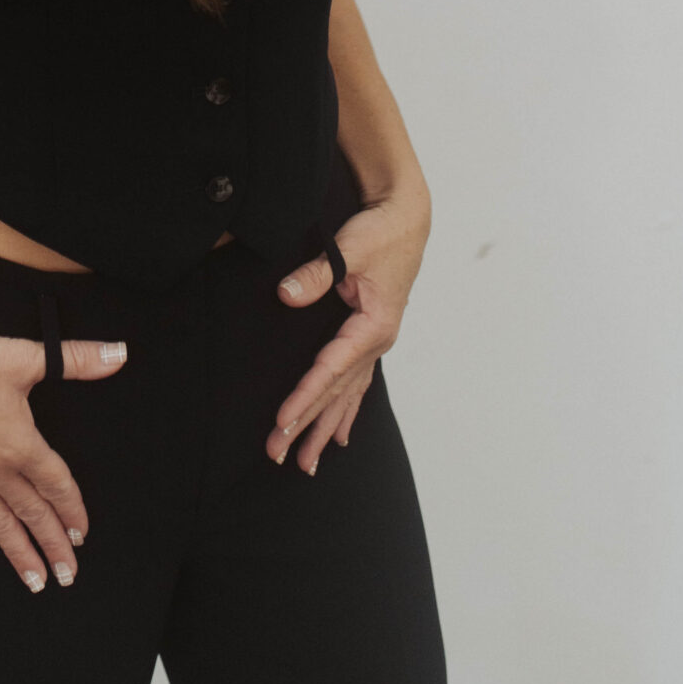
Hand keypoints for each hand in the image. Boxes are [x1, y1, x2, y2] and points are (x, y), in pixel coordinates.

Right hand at [0, 328, 127, 590]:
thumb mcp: (27, 358)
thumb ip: (78, 359)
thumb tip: (119, 354)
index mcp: (21, 446)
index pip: (57, 485)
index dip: (73, 510)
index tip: (83, 534)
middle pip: (33, 513)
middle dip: (54, 545)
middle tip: (68, 575)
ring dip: (17, 553)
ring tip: (34, 582)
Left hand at [266, 184, 431, 473]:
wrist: (406, 219)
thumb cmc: (380, 232)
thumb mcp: (349, 248)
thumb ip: (318, 274)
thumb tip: (287, 295)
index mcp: (373, 326)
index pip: (331, 370)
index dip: (305, 396)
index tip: (281, 420)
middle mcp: (376, 342)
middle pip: (336, 393)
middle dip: (306, 425)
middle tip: (276, 455)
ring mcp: (375, 343)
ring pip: (347, 396)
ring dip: (325, 429)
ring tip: (305, 464)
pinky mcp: (370, 336)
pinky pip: (357, 383)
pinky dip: (347, 410)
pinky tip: (340, 436)